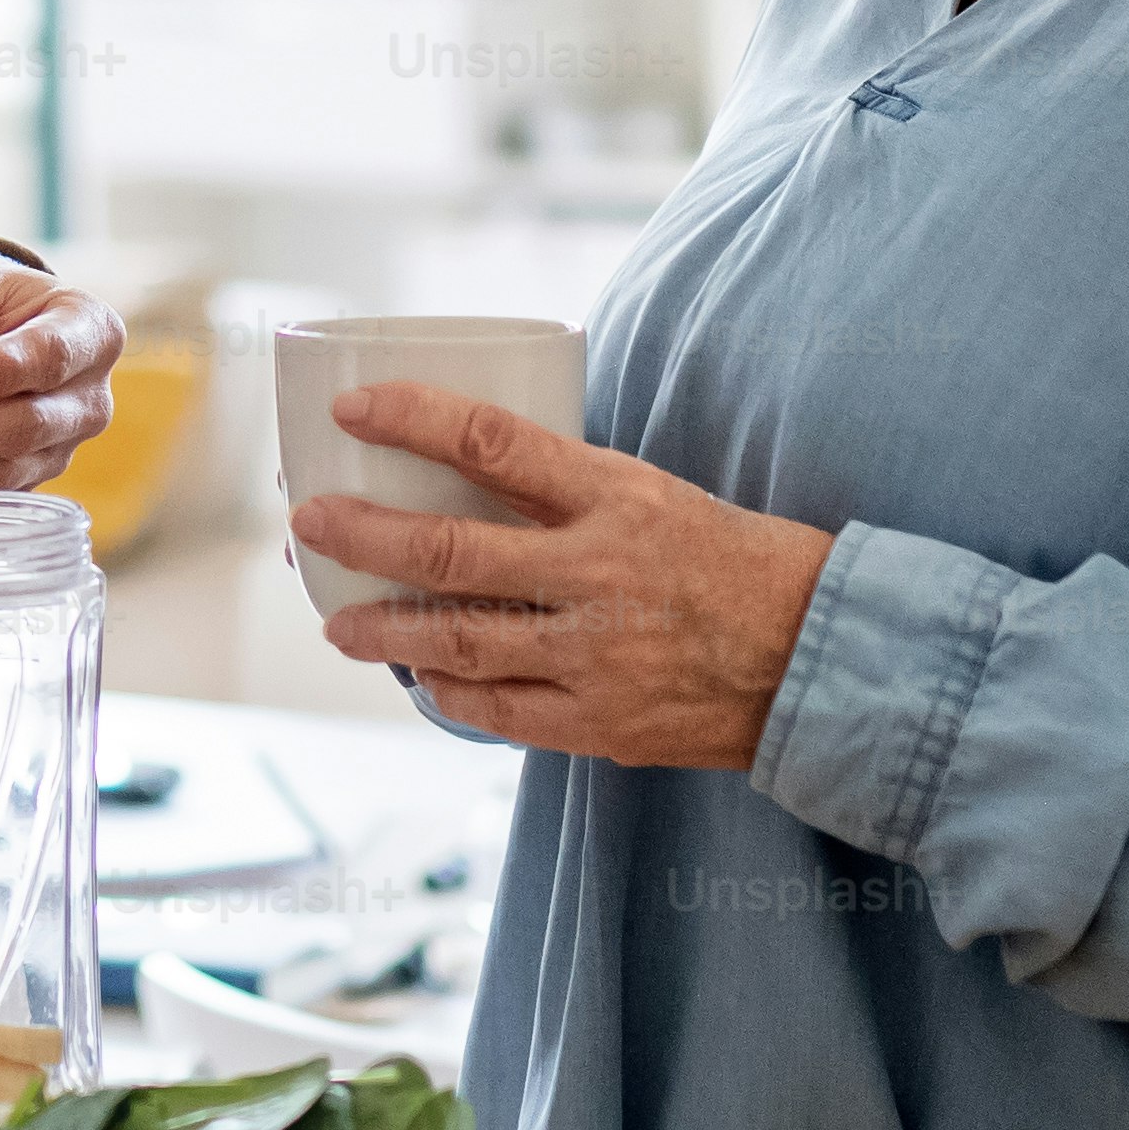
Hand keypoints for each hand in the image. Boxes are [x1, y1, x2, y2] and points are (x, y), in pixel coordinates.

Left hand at [290, 380, 837, 766]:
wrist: (817, 657)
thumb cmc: (731, 560)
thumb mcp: (652, 493)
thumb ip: (564, 488)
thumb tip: (464, 466)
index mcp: (615, 497)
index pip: (492, 439)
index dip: (412, 417)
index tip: (353, 406)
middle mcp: (597, 573)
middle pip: (449, 551)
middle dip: (363, 537)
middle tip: (310, 526)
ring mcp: (595, 655)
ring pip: (455, 641)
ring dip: (382, 630)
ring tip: (337, 621)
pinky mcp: (599, 723)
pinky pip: (496, 710)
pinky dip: (447, 692)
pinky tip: (420, 676)